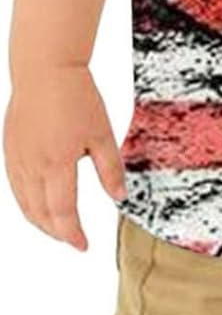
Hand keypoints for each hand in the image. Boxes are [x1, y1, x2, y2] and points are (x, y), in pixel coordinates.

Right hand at [2, 64, 127, 250]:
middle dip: (57, 232)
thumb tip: (119, 198)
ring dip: (40, 221)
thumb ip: (110, 168)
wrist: (45, 68)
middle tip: (74, 239)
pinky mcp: (9, 149)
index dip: (73, 234)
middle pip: (40, 214)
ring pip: (24, 203)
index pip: (63, 213)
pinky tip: (38, 204)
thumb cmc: (77, 96)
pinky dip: (27, 203)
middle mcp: (32, 166)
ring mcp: (17, 158)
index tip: (84, 245)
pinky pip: (15, 187)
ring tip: (58, 228)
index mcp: (57, 164)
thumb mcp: (103, 132)